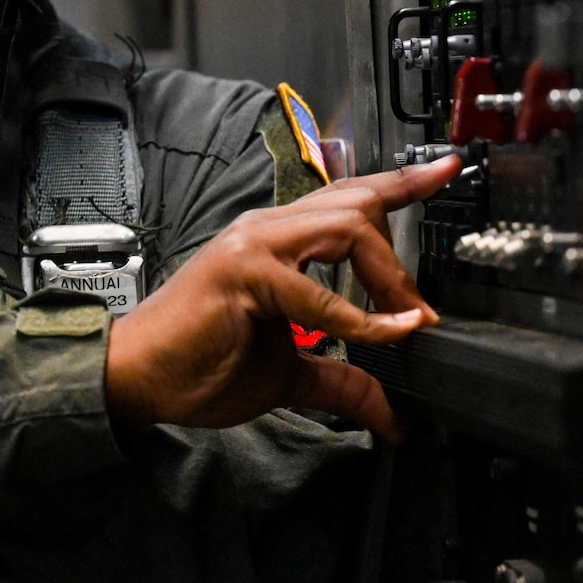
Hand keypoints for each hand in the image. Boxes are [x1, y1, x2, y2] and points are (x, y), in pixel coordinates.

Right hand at [103, 157, 460, 438]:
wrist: (137, 378)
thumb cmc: (199, 365)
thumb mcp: (288, 376)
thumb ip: (340, 383)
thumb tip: (387, 412)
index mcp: (276, 242)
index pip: (346, 201)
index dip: (400, 184)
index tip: (445, 171)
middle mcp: (266, 230)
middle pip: (357, 204)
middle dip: (402, 256)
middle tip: (421, 311)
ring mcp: (253, 245)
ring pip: (346, 225)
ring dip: (387, 277)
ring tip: (405, 322)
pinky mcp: (244, 273)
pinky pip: (319, 290)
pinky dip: (361, 318)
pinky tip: (386, 335)